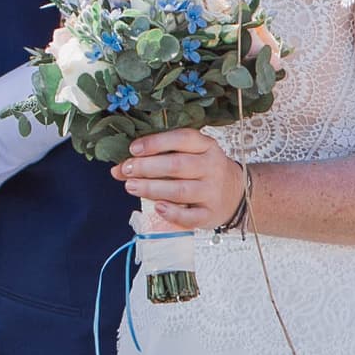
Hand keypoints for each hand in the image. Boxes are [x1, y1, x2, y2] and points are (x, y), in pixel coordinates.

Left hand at [114, 128, 244, 231]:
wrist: (236, 194)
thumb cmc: (203, 171)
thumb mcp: (188, 155)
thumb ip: (157, 157)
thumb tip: (119, 169)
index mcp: (207, 146)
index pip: (182, 139)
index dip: (156, 143)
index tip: (133, 149)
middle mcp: (212, 167)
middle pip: (177, 165)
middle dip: (147, 167)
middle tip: (126, 170)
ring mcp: (213, 191)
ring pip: (180, 190)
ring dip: (152, 188)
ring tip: (131, 186)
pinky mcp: (211, 214)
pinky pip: (191, 216)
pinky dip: (172, 213)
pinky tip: (157, 208)